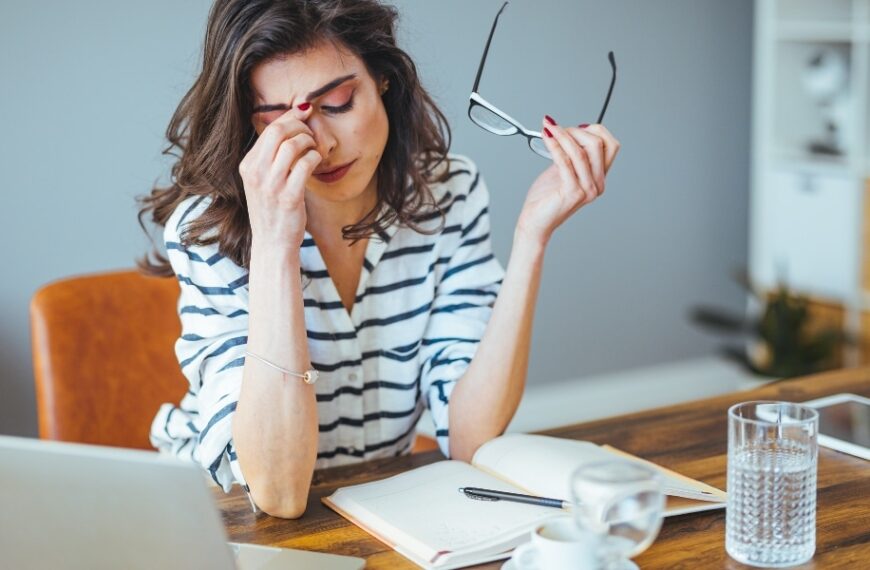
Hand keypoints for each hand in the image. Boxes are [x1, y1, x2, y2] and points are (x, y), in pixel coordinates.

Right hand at [238, 105, 321, 248]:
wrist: (272, 243)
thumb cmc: (272, 210)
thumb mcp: (262, 181)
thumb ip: (271, 157)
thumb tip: (290, 126)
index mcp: (248, 165)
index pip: (268, 128)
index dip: (290, 116)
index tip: (304, 111)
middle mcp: (256, 172)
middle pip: (279, 131)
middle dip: (300, 126)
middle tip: (311, 134)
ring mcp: (271, 185)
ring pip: (293, 145)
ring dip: (309, 142)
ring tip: (314, 149)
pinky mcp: (289, 197)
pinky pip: (305, 164)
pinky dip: (315, 158)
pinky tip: (317, 162)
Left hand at [516, 119, 619, 245]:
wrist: (535, 222)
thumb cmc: (546, 199)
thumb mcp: (563, 170)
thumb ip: (572, 154)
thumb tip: (572, 130)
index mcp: (598, 177)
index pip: (610, 145)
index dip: (594, 130)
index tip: (573, 127)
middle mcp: (597, 184)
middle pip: (598, 144)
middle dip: (576, 130)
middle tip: (556, 128)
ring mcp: (587, 190)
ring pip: (580, 151)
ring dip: (562, 135)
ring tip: (548, 128)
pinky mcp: (572, 192)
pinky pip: (565, 161)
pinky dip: (555, 146)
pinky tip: (546, 138)